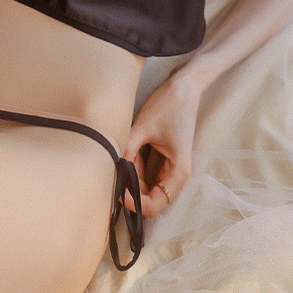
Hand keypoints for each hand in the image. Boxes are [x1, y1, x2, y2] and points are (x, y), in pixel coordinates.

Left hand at [122, 73, 200, 219]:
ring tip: (121, 159)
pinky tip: (126, 156)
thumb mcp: (144, 127)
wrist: (183, 87)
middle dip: (130, 190)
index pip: (153, 205)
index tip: (117, 189)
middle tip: (114, 172)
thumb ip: (127, 150)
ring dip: (131, 179)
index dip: (133, 203)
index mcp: (178, 172)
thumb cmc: (168, 105)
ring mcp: (170, 169)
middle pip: (149, 200)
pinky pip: (146, 174)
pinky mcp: (164, 161)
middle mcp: (176, 175)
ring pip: (145, 188)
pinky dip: (133, 169)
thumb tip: (109, 168)